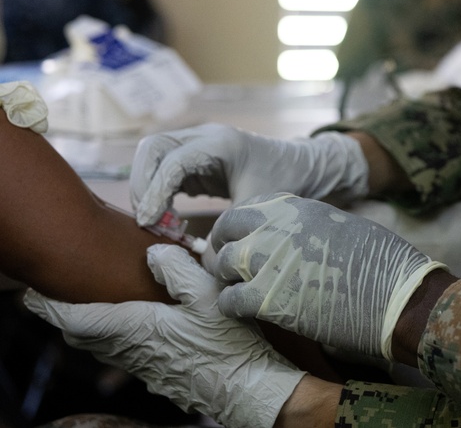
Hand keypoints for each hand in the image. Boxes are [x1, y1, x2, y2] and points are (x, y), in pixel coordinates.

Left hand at [23, 244, 306, 427]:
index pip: (78, 319)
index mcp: (137, 328)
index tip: (31, 293)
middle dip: (64, 316)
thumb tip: (151, 252)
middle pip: (81, 336)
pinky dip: (110, 338)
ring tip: (89, 305)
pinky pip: (121, 356)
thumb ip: (176, 268)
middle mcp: (131, 352)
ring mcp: (145, 367)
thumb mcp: (209, 294)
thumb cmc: (230, 343)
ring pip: (100, 348)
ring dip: (87, 328)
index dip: (50, 307)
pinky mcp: (160, 374)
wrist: (248, 389)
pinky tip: (132, 327)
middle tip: (55, 295)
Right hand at [130, 123, 368, 226]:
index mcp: (220, 142)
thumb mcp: (261, 205)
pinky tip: (168, 218)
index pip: (174, 160)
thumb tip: (205, 261)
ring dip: (146, 188)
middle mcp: (204, 137)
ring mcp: (197, 145)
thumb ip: (232, 228)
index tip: (150, 221)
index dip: (156, 190)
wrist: (304, 166)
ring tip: (157, 223)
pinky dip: (158, 191)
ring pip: (152, 157)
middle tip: (148, 221)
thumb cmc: (287, 180)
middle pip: (152, 148)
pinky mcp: (195, 159)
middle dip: (142, 184)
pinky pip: (164, 170)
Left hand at [211, 193, 446, 359]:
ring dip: (226, 278)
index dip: (240, 225)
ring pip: (222, 264)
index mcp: (300, 208)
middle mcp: (279, 228)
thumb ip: (310, 228)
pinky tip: (245, 312)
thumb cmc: (383, 264)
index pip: (249, 207)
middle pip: (227, 230)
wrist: (399, 296)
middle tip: (228, 266)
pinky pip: (229, 300)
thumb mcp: (345, 227)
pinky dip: (231, 307)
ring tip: (236, 290)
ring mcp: (270, 262)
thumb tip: (294, 240)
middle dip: (223, 247)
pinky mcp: (268, 299)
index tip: (240, 239)